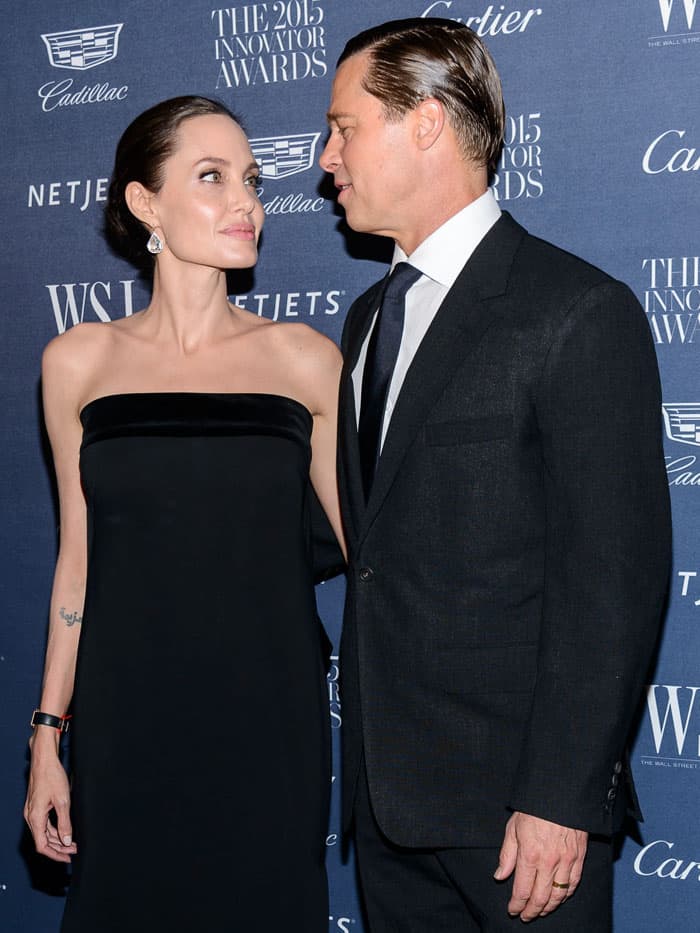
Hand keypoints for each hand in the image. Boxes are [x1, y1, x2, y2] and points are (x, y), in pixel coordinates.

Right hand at [24, 741, 76, 862]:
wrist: (44, 760)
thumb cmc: (52, 777)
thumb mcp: (63, 801)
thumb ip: (65, 822)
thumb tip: (67, 841)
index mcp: (35, 818)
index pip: (42, 845)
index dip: (55, 854)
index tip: (67, 858)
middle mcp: (31, 817)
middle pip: (43, 840)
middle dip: (59, 847)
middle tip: (74, 850)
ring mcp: (32, 811)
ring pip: (44, 832)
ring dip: (58, 839)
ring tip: (72, 843)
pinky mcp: (36, 806)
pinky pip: (44, 823)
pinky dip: (54, 829)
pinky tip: (64, 830)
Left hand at [493, 811, 586, 921]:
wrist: (559, 792)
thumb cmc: (533, 807)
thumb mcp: (513, 827)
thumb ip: (507, 854)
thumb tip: (500, 876)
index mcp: (529, 854)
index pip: (522, 890)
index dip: (516, 905)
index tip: (512, 910)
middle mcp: (549, 861)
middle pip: (541, 898)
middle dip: (532, 911)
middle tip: (525, 916)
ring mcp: (566, 860)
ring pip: (558, 895)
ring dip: (548, 907)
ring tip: (540, 911)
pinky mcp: (579, 857)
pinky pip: (574, 883)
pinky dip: (566, 895)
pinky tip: (559, 898)